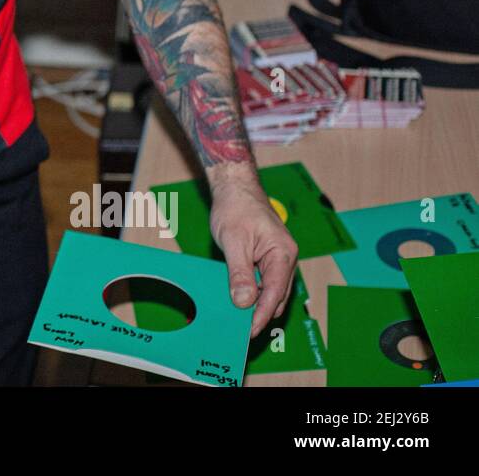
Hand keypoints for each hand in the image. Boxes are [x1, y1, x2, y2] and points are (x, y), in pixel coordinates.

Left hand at [208, 171, 297, 337]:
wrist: (235, 187)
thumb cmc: (235, 208)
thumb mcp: (233, 241)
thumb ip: (239, 273)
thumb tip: (243, 302)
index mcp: (283, 253)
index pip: (275, 292)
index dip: (263, 314)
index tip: (250, 331)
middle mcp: (285, 257)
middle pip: (277, 295)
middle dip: (262, 314)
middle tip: (242, 331)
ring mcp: (278, 257)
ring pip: (271, 289)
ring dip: (258, 304)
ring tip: (240, 321)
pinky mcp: (268, 256)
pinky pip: (264, 280)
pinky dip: (255, 291)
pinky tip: (241, 299)